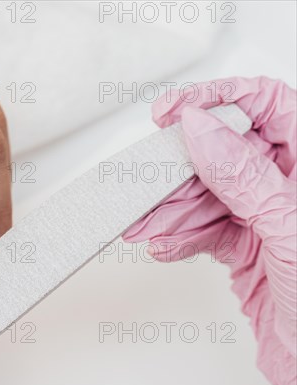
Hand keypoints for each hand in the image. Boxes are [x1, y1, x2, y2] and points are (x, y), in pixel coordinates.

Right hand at [123, 77, 295, 384]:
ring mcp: (268, 217)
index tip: (171, 112)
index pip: (267, 104)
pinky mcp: (248, 247)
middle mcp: (290, 185)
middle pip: (223, 154)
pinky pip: (204, 230)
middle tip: (144, 184)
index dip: (217, 98)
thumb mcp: (289, 231)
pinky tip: (164, 245)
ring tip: (141, 223)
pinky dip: (180, 238)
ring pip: (206, 196)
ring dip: (169, 212)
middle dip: (178, 173)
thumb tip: (202, 130)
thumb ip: (244, 177)